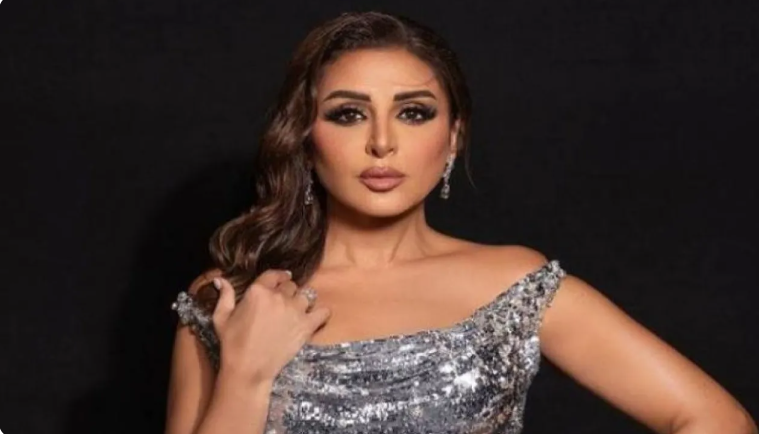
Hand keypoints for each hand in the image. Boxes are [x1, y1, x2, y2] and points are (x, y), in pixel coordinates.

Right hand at [211, 269, 329, 384]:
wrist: (248, 368)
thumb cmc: (232, 344)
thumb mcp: (222, 317)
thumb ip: (224, 295)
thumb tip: (220, 279)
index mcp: (258, 291)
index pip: (274, 274)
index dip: (278, 278)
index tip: (281, 280)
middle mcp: (278, 297)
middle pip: (291, 285)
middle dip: (287, 292)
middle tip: (283, 305)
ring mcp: (294, 310)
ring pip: (307, 295)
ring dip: (303, 301)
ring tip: (298, 311)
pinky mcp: (306, 326)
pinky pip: (323, 311)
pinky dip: (321, 313)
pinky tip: (314, 318)